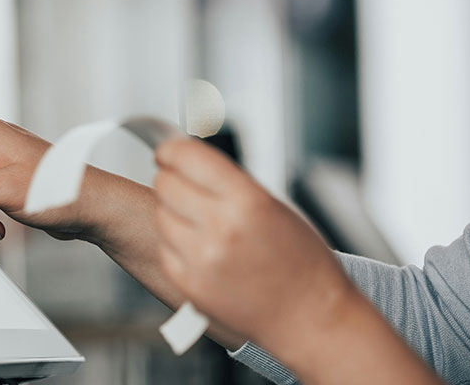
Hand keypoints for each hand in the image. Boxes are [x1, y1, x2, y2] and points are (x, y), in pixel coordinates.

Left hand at [150, 138, 442, 384]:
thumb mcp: (274, 207)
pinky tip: (200, 249)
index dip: (170, 150)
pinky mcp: (188, 283)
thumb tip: (189, 162)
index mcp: (247, 200)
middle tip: (184, 187)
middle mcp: (220, 227)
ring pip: (160, 214)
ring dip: (173, 213)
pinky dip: (175, 244)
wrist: (309, 319)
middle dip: (171, 180)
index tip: (166, 152)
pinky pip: (164, 248)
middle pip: (165, 184)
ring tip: (200, 223)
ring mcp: (201, 258)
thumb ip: (229, 184)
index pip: (186, 156)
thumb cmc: (301, 263)